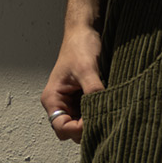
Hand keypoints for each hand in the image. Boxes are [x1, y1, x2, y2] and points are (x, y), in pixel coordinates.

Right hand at [42, 17, 104, 142]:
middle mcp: (59, 104)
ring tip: (108, 112)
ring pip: (82, 125)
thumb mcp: (87, 69)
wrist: (85, 31)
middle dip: (87, 128)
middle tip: (104, 118)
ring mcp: (71, 102)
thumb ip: (93, 91)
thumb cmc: (80, 46)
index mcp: (52, 99)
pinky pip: (90, 115)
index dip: (79, 129)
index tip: (96, 121)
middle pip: (72, 131)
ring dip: (94, 121)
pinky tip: (108, 107)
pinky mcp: (82, 99)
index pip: (62, 129)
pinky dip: (98, 114)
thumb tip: (103, 111)